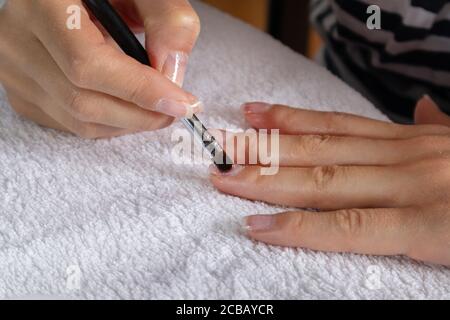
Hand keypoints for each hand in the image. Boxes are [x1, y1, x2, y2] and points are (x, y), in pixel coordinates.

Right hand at [0, 0, 201, 137]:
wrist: (70, 0)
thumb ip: (166, 19)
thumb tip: (172, 74)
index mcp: (42, 3)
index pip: (87, 63)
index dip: (138, 90)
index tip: (180, 103)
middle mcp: (18, 39)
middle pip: (82, 101)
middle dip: (140, 115)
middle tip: (175, 111)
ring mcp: (14, 71)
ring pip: (78, 120)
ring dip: (128, 123)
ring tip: (156, 108)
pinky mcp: (21, 93)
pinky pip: (71, 125)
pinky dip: (109, 123)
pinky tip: (127, 106)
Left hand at [209, 96, 449, 265]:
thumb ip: (441, 129)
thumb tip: (425, 110)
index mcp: (411, 142)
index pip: (338, 126)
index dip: (291, 120)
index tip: (253, 115)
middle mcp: (404, 157)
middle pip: (318, 150)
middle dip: (263, 149)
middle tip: (219, 147)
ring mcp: (412, 188)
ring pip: (324, 180)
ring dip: (268, 178)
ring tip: (225, 177)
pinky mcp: (423, 226)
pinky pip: (349, 226)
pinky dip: (299, 226)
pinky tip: (260, 226)